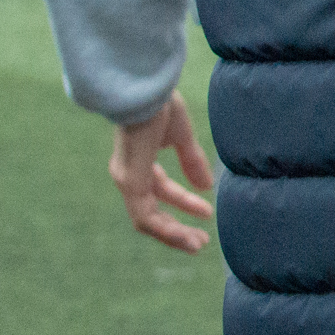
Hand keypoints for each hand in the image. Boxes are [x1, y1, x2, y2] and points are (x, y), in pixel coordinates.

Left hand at [109, 92, 215, 252]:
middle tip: (202, 241)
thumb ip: (192, 161)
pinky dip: (166, 230)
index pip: (161, 190)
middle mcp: (128, 175)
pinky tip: (185, 236)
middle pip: (152, 211)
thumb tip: (206, 186)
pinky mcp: (130, 183)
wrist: (145, 89)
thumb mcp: (182, 136)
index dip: (185, 202)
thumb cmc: (161, 104)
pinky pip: (146, 217)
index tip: (208, 211)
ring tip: (197, 245)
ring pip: (148, 221)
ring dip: (173, 235)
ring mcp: (127, 180)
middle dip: (178, 226)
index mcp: (139, 161)